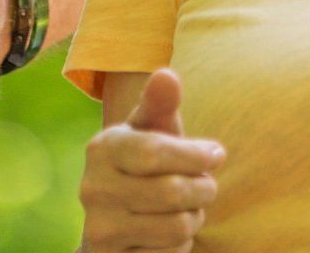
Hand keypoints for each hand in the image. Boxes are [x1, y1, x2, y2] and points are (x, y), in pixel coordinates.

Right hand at [80, 69, 224, 252]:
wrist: (115, 221)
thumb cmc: (145, 163)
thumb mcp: (153, 130)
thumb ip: (161, 104)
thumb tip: (166, 74)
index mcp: (103, 148)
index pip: (155, 151)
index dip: (194, 155)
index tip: (217, 154)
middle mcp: (92, 189)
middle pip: (171, 191)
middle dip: (203, 189)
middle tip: (207, 185)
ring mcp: (100, 230)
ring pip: (175, 227)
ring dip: (194, 218)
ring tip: (189, 208)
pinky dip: (180, 246)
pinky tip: (169, 233)